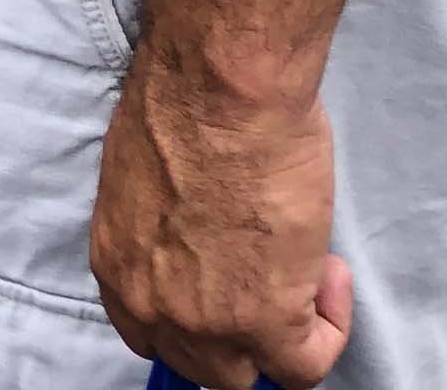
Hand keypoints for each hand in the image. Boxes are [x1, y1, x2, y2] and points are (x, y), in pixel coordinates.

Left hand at [93, 55, 352, 386]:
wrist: (224, 85)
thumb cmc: (193, 99)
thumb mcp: (150, 174)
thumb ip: (165, 222)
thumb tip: (198, 226)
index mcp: (116, 262)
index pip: (147, 329)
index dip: (193, 314)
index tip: (227, 278)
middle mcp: (150, 304)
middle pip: (197, 359)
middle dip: (238, 326)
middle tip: (272, 272)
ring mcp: (205, 322)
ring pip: (247, 372)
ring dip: (283, 332)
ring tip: (307, 267)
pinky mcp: (265, 321)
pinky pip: (303, 365)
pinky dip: (327, 328)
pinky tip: (330, 272)